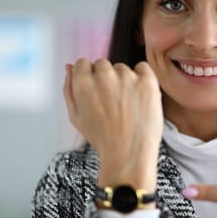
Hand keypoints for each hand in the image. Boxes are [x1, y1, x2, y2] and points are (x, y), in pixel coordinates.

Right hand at [64, 59, 162, 190]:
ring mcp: (127, 77)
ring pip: (122, 68)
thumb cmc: (103, 139)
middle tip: (111, 101)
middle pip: (102, 64)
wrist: (129, 154)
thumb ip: (69, 89)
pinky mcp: (147, 81)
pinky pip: (142, 68)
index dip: (89, 76)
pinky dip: (142, 77)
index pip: (83, 63)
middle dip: (105, 78)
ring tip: (126, 105)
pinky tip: (139, 95)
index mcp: (83, 83)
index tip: (96, 89)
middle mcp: (104, 76)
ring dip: (123, 80)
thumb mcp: (75, 117)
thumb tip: (69, 67)